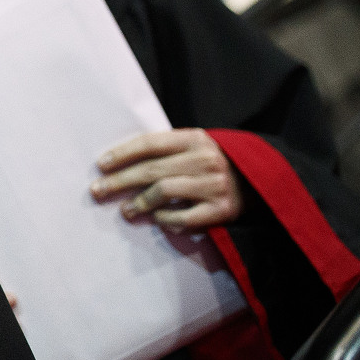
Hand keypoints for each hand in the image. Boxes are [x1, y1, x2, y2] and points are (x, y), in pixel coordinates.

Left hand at [91, 129, 241, 232]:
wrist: (261, 183)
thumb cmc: (214, 164)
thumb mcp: (195, 148)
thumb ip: (166, 151)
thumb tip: (120, 164)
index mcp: (195, 139)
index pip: (150, 143)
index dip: (123, 153)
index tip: (101, 164)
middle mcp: (204, 159)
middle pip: (151, 170)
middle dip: (119, 181)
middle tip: (97, 191)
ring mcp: (214, 185)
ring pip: (164, 192)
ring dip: (139, 203)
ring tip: (126, 211)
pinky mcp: (222, 210)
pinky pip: (184, 217)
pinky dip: (166, 220)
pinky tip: (158, 220)